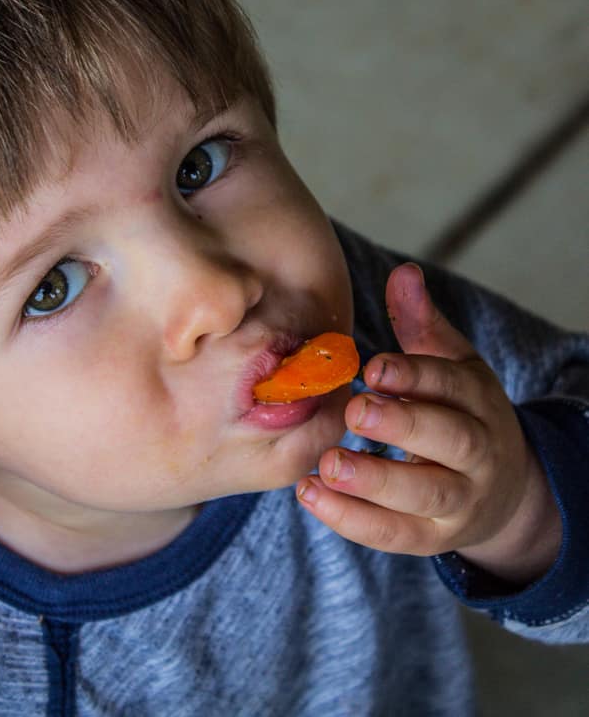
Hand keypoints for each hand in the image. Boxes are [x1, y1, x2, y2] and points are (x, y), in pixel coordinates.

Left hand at [297, 263, 561, 584]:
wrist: (502, 492)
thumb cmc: (460, 414)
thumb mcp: (452, 366)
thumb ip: (421, 325)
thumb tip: (404, 272)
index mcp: (479, 401)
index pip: (452, 386)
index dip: (414, 376)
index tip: (372, 366)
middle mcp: (478, 452)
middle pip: (449, 440)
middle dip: (402, 426)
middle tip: (354, 410)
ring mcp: (459, 501)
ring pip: (424, 495)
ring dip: (374, 481)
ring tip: (327, 463)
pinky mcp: (432, 538)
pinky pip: (394, 535)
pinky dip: (351, 520)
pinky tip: (309, 494)